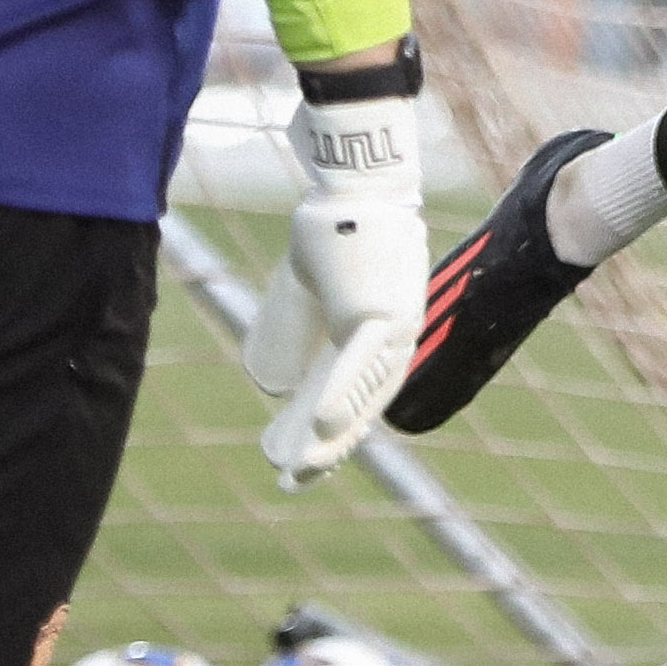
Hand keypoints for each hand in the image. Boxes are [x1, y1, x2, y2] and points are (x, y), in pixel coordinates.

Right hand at [255, 78, 427, 484]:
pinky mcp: (380, 310)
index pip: (350, 398)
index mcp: (372, 336)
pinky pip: (358, 362)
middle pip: (357, 405)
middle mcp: (391, 338)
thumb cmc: (332, 230)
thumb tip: (275, 385)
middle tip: (292, 482)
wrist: (353, 183)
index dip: (326, 435)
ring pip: (358, 393)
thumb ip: (291, 332)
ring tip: (300, 470)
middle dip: (324, 447)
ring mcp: (391, 326)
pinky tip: (319, 427)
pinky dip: (339, 395)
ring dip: (328, 434)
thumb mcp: (303, 289)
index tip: (296, 468)